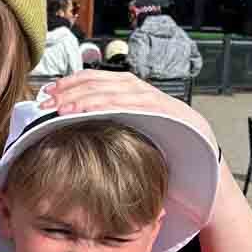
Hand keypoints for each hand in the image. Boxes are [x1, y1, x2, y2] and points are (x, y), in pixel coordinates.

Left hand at [43, 72, 217, 153]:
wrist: (206, 171)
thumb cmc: (165, 156)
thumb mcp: (132, 137)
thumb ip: (110, 126)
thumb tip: (72, 126)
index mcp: (133, 93)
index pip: (96, 79)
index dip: (70, 83)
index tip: (47, 94)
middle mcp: (143, 91)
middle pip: (100, 80)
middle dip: (70, 89)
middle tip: (46, 101)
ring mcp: (156, 100)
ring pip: (114, 90)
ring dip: (85, 97)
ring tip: (60, 108)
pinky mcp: (167, 112)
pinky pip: (132, 105)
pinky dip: (108, 106)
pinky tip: (88, 112)